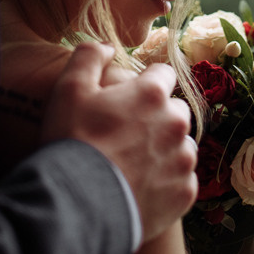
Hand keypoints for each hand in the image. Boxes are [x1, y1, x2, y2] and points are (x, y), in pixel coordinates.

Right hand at [41, 43, 197, 241]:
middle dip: (156, 117)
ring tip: (131, 164)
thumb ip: (90, 56)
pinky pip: (181, 180)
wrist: (78, 207)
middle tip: (125, 134)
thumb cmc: (72, 143)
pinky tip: (140, 187)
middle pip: (174, 110)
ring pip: (181, 146)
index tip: (127, 98)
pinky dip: (166, 182)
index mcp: (152, 94)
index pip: (162, 74)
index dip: (143, 84)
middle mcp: (176, 123)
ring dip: (163, 149)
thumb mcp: (69, 89)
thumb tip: (108, 46)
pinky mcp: (184, 193)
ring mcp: (183, 160)